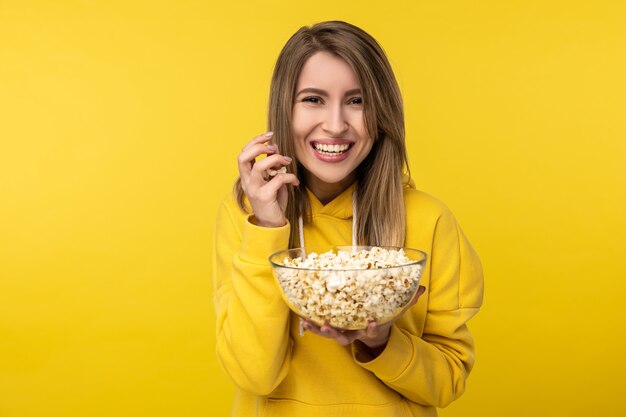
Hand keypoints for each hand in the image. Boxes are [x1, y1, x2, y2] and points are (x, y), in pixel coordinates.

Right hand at [237, 132, 298, 226]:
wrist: (272, 224)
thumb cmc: (273, 201)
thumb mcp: (270, 180)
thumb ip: (271, 166)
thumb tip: (276, 149)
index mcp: (246, 176)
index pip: (243, 153)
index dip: (255, 141)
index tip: (269, 136)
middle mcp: (247, 182)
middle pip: (243, 156)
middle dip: (259, 146)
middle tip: (274, 148)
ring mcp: (254, 189)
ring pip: (259, 166)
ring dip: (276, 159)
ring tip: (287, 162)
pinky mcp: (265, 196)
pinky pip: (278, 179)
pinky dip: (290, 177)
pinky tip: (295, 182)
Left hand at [302, 285, 425, 353]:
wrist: (375, 332)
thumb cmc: (384, 316)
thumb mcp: (396, 310)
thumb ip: (409, 300)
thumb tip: (421, 287)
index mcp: (371, 327)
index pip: (372, 330)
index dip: (372, 328)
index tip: (372, 322)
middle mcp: (356, 332)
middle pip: (345, 337)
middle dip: (335, 333)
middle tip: (326, 327)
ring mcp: (344, 332)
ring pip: (331, 335)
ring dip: (320, 330)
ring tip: (310, 323)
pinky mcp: (335, 328)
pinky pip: (322, 329)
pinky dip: (312, 326)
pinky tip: (303, 319)